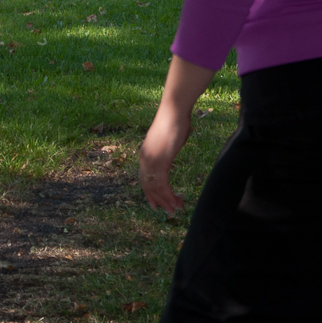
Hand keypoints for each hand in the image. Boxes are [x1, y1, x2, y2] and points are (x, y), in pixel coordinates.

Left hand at [139, 54, 217, 212]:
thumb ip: (166, 151)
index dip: (151, 191)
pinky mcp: (159, 161)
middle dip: (158, 199)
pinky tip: (176, 202)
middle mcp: (144, 158)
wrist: (174, 111)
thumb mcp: (168, 140)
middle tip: (167, 210)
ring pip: (155, 187)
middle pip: (148, 185)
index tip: (157, 202)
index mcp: (145, 153)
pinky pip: (162, 184)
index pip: (144, 177)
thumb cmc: (174, 122)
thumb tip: (170, 152)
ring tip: (176, 209)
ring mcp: (151, 160)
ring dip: (166, 200)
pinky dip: (169, 195)